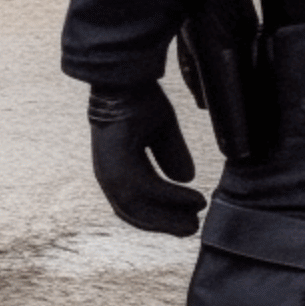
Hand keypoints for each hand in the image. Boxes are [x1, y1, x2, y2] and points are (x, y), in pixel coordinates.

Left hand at [88, 81, 205, 236]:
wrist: (124, 77)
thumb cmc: (137, 98)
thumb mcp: (160, 131)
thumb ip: (170, 155)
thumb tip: (186, 178)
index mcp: (117, 168)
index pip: (135, 206)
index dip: (158, 217)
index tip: (183, 220)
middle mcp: (110, 174)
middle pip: (136, 213)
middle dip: (165, 224)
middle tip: (192, 228)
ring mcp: (111, 170)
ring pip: (141, 208)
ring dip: (169, 218)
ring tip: (194, 220)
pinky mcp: (119, 162)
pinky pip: (149, 190)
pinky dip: (173, 197)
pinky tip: (194, 199)